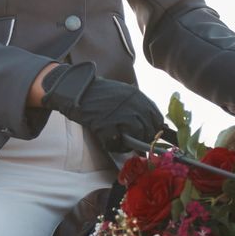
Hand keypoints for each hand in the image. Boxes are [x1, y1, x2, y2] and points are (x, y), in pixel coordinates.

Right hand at [39, 61, 167, 154]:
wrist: (77, 90)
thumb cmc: (100, 93)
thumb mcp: (123, 92)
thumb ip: (136, 105)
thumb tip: (148, 124)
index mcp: (137, 96)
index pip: (157, 118)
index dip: (154, 129)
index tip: (148, 134)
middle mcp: (132, 105)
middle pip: (148, 129)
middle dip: (143, 138)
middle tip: (135, 142)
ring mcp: (120, 115)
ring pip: (136, 136)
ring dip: (130, 143)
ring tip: (121, 142)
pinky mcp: (107, 125)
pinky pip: (118, 142)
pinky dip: (116, 146)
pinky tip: (110, 141)